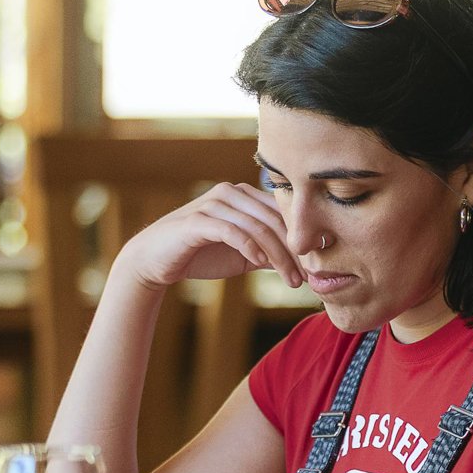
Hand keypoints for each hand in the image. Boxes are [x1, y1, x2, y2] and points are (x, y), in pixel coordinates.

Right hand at [109, 181, 305, 290]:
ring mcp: (213, 204)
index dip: (302, 238)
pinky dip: (251, 248)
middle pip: (274, 220)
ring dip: (279, 256)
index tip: (318, 263)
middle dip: (294, 251)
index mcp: (243, 195)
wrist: (154, 260)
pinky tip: (261, 265)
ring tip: (291, 279)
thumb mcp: (242, 253)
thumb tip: (301, 263)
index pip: (282, 213)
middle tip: (307, 277)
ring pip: (258, 227)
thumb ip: (268, 251)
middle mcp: (230, 193)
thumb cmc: (199, 255)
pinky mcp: (197, 221)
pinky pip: (233, 232)